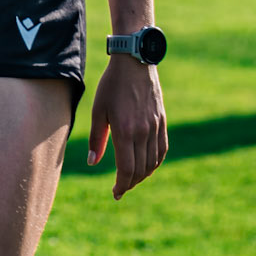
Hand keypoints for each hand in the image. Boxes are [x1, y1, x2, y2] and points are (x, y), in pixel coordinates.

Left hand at [86, 56, 167, 199]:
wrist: (135, 63)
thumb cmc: (111, 86)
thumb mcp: (98, 111)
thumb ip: (97, 139)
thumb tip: (93, 163)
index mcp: (125, 131)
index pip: (126, 169)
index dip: (121, 185)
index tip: (115, 193)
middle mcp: (143, 132)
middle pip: (140, 170)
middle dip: (129, 183)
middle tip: (120, 189)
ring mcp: (155, 127)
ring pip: (152, 162)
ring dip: (142, 175)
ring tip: (131, 179)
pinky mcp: (162, 121)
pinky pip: (162, 149)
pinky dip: (155, 162)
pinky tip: (147, 166)